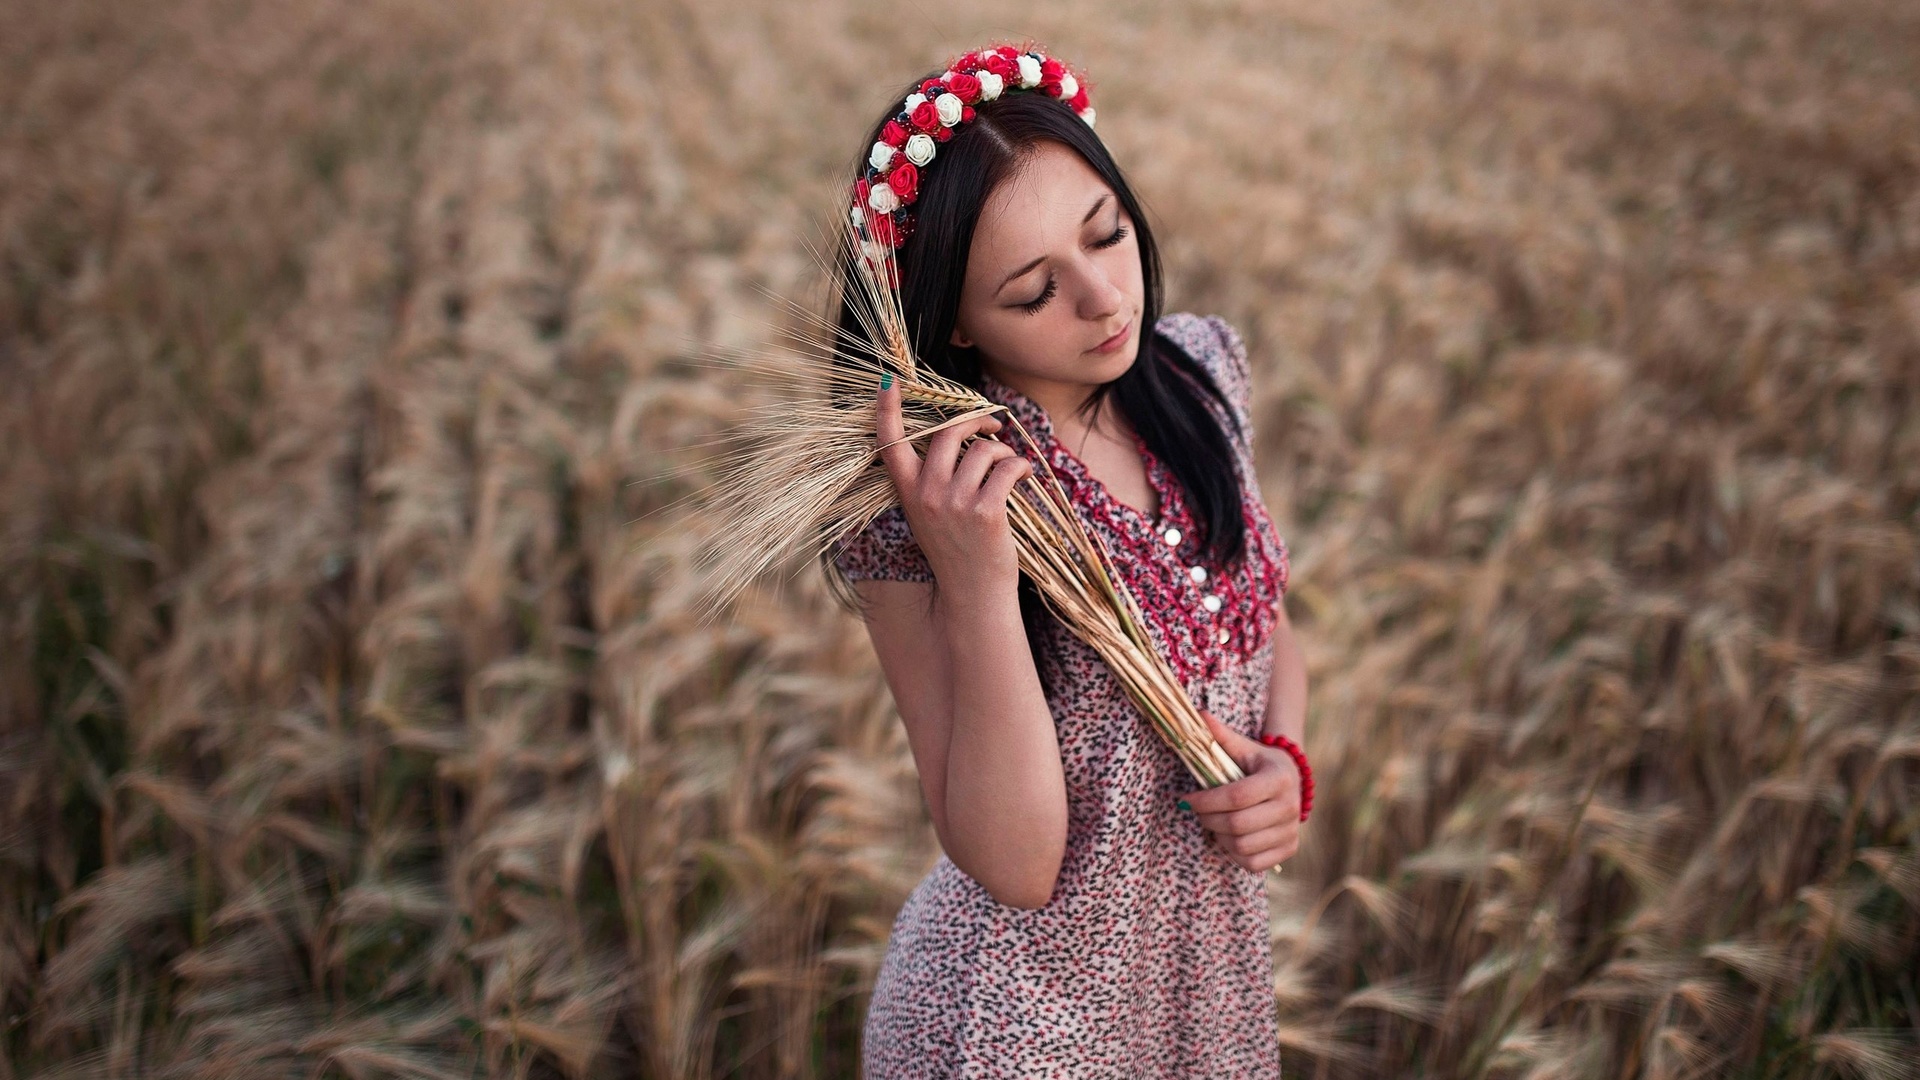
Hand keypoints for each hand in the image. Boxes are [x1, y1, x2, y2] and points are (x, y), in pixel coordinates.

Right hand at [875, 379, 1032, 590]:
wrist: (972, 597)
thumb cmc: (957, 552)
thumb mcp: (932, 515)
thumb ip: (937, 479)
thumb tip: (964, 434)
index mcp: (908, 492)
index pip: (890, 443)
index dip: (888, 410)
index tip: (889, 381)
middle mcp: (927, 494)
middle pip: (949, 432)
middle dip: (976, 422)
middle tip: (994, 427)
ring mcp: (955, 503)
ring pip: (984, 449)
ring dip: (1004, 452)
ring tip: (1012, 468)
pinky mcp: (985, 511)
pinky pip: (1008, 468)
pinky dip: (1022, 467)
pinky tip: (1026, 477)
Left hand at [1177, 710, 1302, 873]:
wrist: (1292, 782)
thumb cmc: (1259, 764)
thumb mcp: (1244, 747)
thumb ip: (1222, 736)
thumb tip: (1198, 715)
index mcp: (1279, 778)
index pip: (1236, 797)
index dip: (1206, 801)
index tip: (1186, 798)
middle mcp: (1291, 807)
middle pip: (1237, 825)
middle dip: (1208, 819)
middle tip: (1197, 811)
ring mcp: (1292, 831)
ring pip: (1242, 846)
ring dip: (1219, 836)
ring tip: (1214, 821)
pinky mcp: (1290, 849)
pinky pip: (1253, 863)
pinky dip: (1234, 853)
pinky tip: (1230, 836)